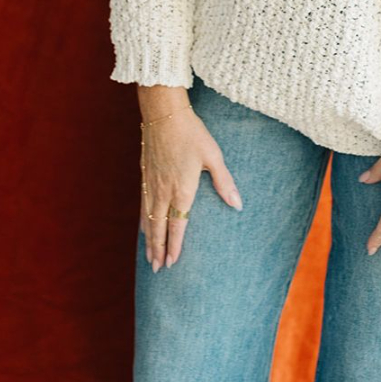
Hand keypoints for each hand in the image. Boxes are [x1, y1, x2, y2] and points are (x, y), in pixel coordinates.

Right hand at [138, 101, 242, 272]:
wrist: (164, 113)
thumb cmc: (192, 133)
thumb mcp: (213, 156)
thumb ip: (224, 183)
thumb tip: (238, 204)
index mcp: (182, 188)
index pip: (177, 225)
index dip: (174, 245)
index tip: (172, 263)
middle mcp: (163, 190)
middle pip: (159, 227)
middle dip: (158, 249)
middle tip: (158, 269)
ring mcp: (151, 183)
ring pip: (148, 218)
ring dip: (149, 239)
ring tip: (149, 257)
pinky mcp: (145, 174)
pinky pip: (142, 204)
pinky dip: (143, 220)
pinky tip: (143, 227)